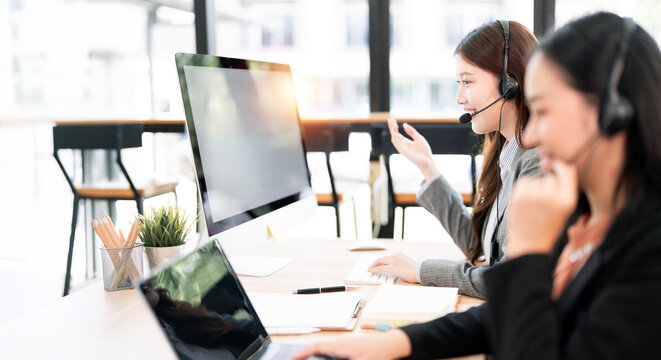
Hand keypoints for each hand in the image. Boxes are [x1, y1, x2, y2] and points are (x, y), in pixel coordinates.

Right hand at [292, 330, 411, 359]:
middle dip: (306, 354)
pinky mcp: (349, 347)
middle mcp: (341, 342)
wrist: (393, 344)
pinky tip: (324, 359)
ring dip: (314, 355)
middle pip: (317, 347)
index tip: (293, 358)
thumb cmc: (380, 353)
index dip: (303, 353)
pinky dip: (323, 356)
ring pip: (324, 349)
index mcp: (341, 345)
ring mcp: (345, 344)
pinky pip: (331, 351)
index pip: (316, 347)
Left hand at [368, 252, 418, 282]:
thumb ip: (400, 263)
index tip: (377, 263)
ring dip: (373, 265)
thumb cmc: (415, 270)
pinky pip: (380, 268)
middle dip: (375, 262)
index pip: (386, 257)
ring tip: (369, 269)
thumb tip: (395, 268)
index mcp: (398, 254)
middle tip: (371, 266)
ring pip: (379, 262)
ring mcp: (393, 261)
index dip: (380, 260)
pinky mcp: (392, 267)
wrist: (420, 271)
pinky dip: (374, 269)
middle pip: (381, 258)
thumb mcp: (406, 263)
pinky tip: (371, 271)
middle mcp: (395, 256)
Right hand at [387, 117, 437, 181]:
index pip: (397, 133)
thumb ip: (412, 131)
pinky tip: (394, 132)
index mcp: (405, 142)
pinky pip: (397, 145)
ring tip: (393, 124)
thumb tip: (404, 124)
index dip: (394, 126)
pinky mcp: (404, 152)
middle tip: (390, 119)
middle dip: (391, 127)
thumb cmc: (424, 151)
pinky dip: (395, 138)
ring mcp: (402, 149)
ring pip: (394, 139)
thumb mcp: (419, 138)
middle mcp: (402, 145)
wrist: (428, 161)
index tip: (392, 118)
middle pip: (394, 135)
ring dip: (393, 131)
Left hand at [507, 160, 577, 257]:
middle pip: (550, 176)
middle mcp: (552, 197)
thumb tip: (548, 159)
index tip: (556, 166)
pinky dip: (524, 189)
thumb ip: (562, 186)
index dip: (561, 165)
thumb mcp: (564, 208)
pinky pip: (524, 182)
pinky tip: (525, 202)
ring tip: (534, 205)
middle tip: (544, 202)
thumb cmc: (548, 225)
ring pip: (536, 179)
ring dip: (535, 187)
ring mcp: (534, 196)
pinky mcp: (519, 197)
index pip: (568, 170)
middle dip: (547, 184)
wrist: (529, 244)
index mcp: (567, 201)